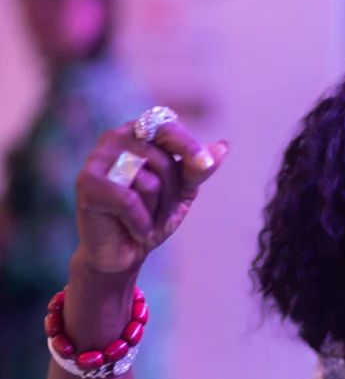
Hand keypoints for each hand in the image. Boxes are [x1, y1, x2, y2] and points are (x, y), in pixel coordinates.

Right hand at [75, 120, 227, 274]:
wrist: (123, 253)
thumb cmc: (151, 215)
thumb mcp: (181, 191)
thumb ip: (197, 169)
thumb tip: (223, 146)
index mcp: (139, 133)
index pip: (165, 125)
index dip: (186, 144)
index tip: (206, 164)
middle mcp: (115, 137)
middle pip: (163, 161)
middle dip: (171, 194)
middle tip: (158, 211)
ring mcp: (97, 158)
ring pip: (149, 181)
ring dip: (156, 210)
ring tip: (143, 219)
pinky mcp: (87, 183)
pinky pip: (130, 200)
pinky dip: (141, 223)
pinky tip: (134, 230)